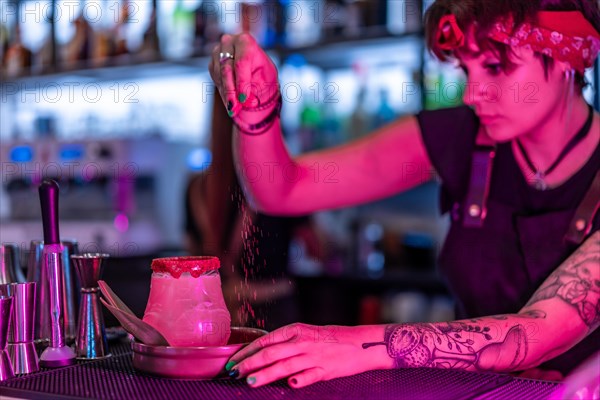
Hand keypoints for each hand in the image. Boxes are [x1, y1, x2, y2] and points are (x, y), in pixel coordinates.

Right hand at [209, 33, 279, 118]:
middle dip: (232, 92)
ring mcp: (218, 52)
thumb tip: (243, 101)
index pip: (241, 63)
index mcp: (245, 41)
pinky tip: (231, 100)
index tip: (244, 100)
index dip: (242, 83)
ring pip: (219, 76)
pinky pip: (215, 80)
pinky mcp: (212, 62)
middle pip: (226, 70)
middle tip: (236, 109)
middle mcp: (229, 42)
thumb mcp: (265, 79)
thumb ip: (254, 87)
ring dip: (227, 94)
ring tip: (236, 108)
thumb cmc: (262, 73)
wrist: (253, 70)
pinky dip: (223, 92)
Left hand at [226, 323, 391, 387]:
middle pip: (271, 353)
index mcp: (295, 330)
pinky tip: (289, 385)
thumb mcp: (306, 334)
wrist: (360, 343)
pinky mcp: (326, 369)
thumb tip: (260, 352)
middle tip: (233, 373)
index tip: (232, 361)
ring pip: (285, 365)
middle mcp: (302, 342)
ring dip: (266, 374)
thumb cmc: (330, 339)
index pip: (265, 341)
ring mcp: (314, 356)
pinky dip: (299, 380)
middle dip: (249, 364)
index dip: (247, 352)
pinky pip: (309, 375)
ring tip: (250, 381)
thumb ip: (286, 342)